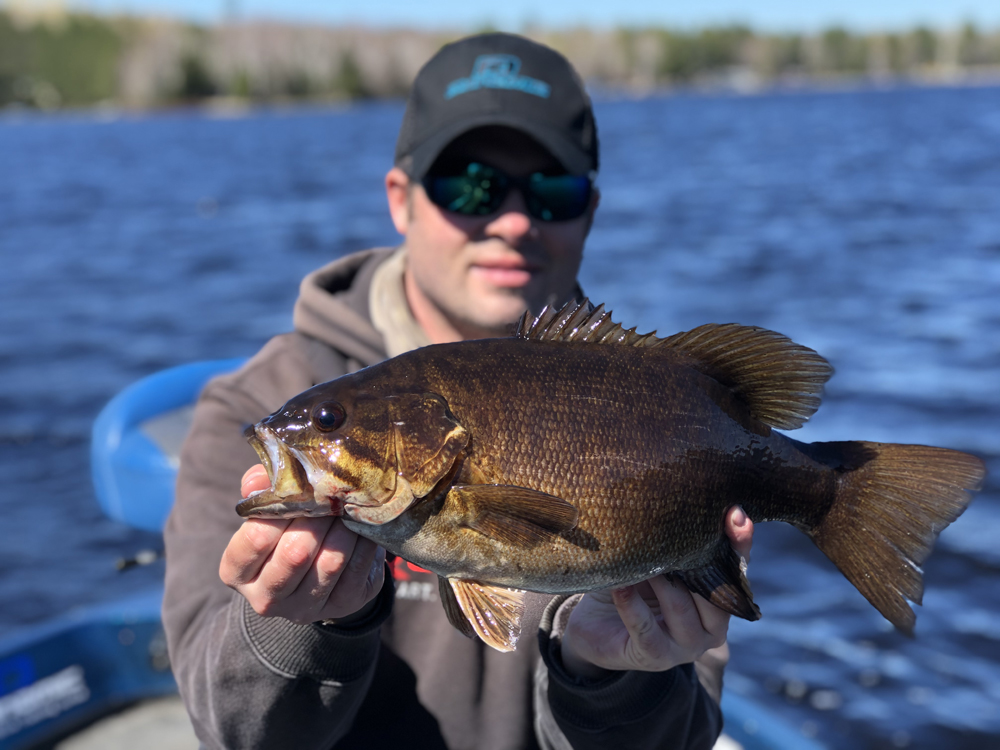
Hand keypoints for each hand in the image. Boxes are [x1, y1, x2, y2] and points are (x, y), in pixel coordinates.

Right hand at [218, 464, 385, 624]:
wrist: (319, 568)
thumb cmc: (286, 530)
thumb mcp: (267, 510)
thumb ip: (261, 488)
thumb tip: (261, 478)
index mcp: (236, 571)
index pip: (255, 538)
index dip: (280, 509)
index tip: (300, 489)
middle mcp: (266, 598)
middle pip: (295, 553)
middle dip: (318, 517)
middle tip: (331, 494)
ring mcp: (304, 608)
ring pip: (331, 561)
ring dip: (344, 527)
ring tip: (349, 506)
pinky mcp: (341, 606)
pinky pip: (357, 568)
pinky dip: (364, 542)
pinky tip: (363, 525)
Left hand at [560, 505, 752, 680]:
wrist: (597, 626)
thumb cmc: (634, 585)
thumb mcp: (655, 559)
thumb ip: (672, 541)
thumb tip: (675, 497)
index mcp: (719, 600)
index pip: (737, 569)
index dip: (739, 543)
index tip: (735, 513)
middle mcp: (712, 627)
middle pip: (717, 594)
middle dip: (696, 562)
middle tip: (674, 534)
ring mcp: (686, 646)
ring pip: (682, 609)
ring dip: (661, 582)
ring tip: (642, 563)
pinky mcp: (654, 657)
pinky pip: (646, 629)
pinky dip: (632, 606)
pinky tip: (620, 588)